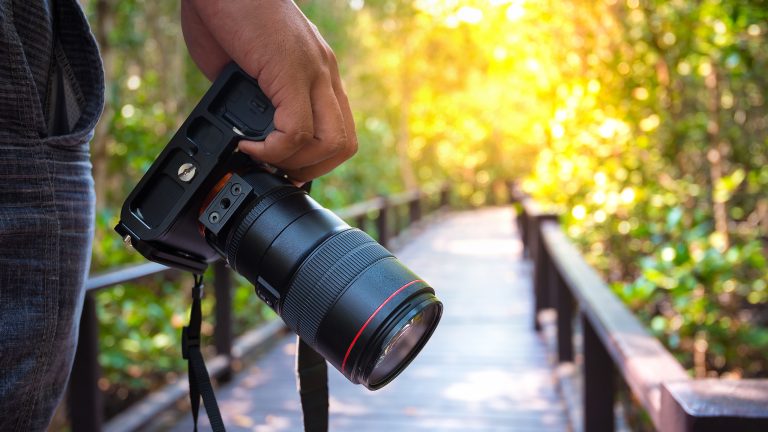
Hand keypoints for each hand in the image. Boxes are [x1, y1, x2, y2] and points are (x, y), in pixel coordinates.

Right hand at [181, 0, 356, 181]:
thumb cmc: (226, 14)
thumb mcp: (248, 67)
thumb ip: (258, 99)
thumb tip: (248, 131)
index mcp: (318, 72)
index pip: (339, 130)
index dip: (314, 159)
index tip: (284, 165)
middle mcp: (324, 73)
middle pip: (345, 144)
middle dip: (311, 170)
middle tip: (277, 171)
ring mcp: (313, 72)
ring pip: (331, 143)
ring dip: (295, 164)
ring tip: (262, 158)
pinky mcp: (292, 71)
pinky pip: (297, 131)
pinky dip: (272, 150)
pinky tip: (248, 145)